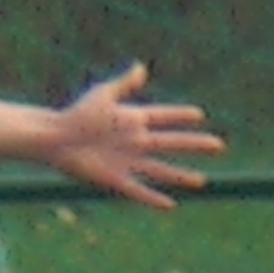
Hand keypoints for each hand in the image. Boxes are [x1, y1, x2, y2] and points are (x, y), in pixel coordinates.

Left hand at [46, 62, 225, 209]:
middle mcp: (134, 142)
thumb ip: (123, 84)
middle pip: (171, 144)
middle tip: (218, 145)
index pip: (163, 117)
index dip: (179, 115)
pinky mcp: (115, 179)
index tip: (199, 114)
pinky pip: (139, 190)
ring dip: (181, 176)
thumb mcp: (102, 96)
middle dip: (194, 145)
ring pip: (161, 170)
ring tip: (202, 181)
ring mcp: (127, 161)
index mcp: (132, 119)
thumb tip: (140, 67)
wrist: (55, 138)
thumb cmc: (76, 114)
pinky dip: (153, 198)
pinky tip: (169, 205)